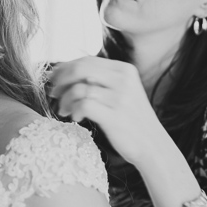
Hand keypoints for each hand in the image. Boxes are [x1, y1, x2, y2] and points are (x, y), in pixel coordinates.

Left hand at [48, 56, 166, 167]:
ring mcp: (120, 97)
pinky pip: (84, 105)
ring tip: (64, 110)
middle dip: (61, 79)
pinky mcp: (115, 116)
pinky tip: (76, 118)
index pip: (88, 60)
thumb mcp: (122, 92)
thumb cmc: (132, 121)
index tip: (54, 77)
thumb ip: (101, 81)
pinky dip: (75, 110)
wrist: (153, 146)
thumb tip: (66, 73)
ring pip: (79, 88)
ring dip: (65, 99)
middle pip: (81, 69)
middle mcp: (123, 79)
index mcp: (125, 70)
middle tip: (53, 92)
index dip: (66, 67)